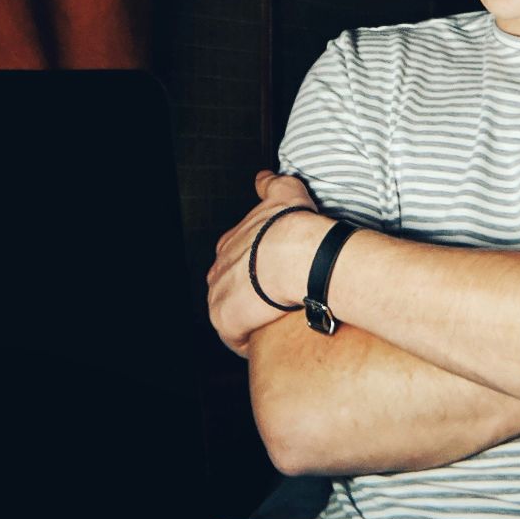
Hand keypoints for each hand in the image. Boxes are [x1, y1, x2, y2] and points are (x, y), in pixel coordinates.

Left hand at [205, 171, 326, 356]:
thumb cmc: (295, 227)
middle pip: (228, 286)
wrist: (300, 256)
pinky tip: (266, 339)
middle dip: (246, 295)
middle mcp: (219, 268)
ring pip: (229, 312)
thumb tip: (263, 177)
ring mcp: (219, 295)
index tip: (269, 276)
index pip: (233, 259)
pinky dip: (247, 341)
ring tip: (271, 324)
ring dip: (246, 319)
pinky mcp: (225, 321)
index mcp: (230, 242)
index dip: (251, 268)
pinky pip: (233, 337)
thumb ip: (270, 184)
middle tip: (273, 301)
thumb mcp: (283, 193)